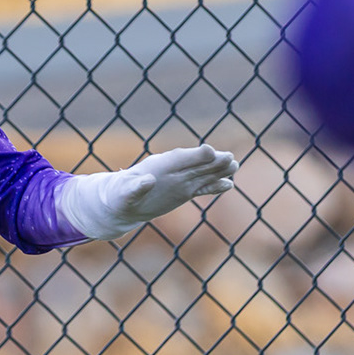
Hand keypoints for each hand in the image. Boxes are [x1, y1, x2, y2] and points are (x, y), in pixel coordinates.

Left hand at [59, 144, 237, 240]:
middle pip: (195, 164)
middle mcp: (172, 171)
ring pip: (203, 174)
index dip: (193, 155)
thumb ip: (135, 187)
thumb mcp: (123, 193)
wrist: (121, 204)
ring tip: (234, 165)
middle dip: (212, 161)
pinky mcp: (184, 191)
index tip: (208, 150)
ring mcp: (180, 180)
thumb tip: (147, 180)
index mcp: (158, 166)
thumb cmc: (118, 195)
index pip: (179, 158)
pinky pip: (202, 188)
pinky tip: (229, 184)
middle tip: (230, 157)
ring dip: (218, 170)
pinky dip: (214, 186)